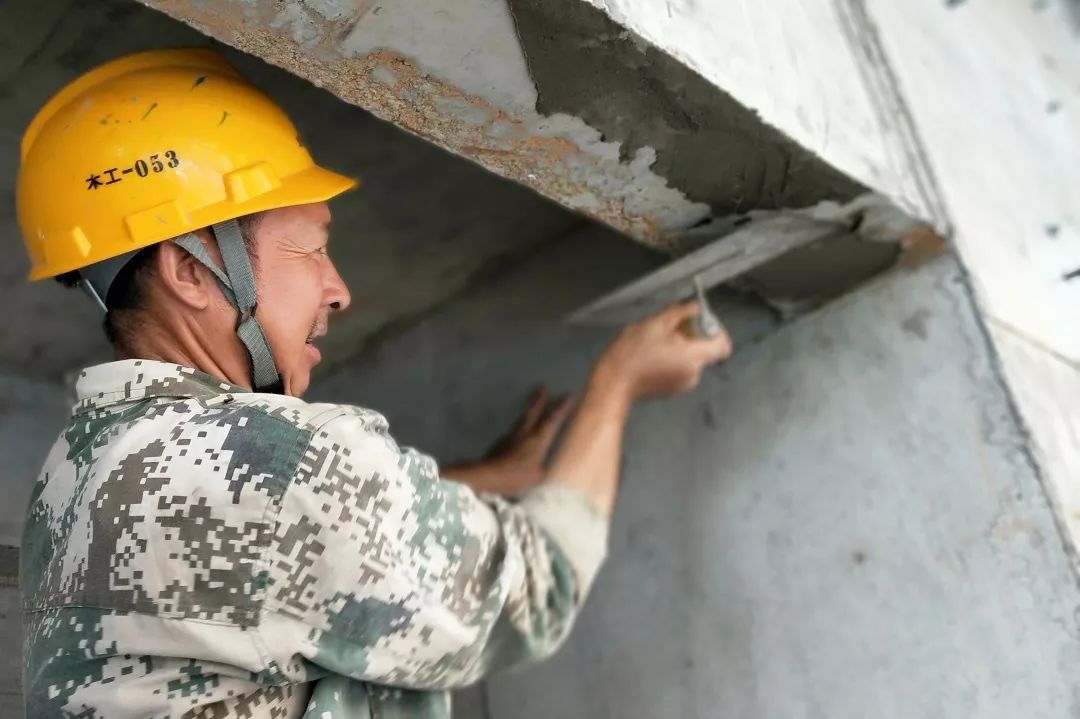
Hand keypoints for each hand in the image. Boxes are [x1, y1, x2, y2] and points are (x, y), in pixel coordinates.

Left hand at [446, 387, 574, 496]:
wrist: (488, 475)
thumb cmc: (517, 476)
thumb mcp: (538, 476)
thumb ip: (542, 467)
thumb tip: (542, 464)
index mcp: (538, 440)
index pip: (552, 420)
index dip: (561, 408)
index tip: (568, 395)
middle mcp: (525, 433)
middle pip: (534, 412)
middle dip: (540, 399)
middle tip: (543, 386)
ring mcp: (511, 437)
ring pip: (523, 420)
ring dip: (529, 411)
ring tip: (533, 407)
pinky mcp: (500, 443)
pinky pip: (514, 432)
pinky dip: (520, 428)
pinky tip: (519, 433)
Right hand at [596, 301, 732, 401]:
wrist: (614, 382)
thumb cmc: (632, 355)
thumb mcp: (656, 323)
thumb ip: (682, 312)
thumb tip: (695, 307)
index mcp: (693, 358)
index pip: (723, 344)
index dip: (714, 329)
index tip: (698, 320)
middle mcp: (693, 374)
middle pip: (706, 349)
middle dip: (692, 334)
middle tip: (672, 325)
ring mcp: (683, 383)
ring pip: (692, 357)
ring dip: (680, 345)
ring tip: (658, 338)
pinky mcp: (672, 387)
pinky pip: (681, 367)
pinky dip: (673, 357)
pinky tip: (654, 352)